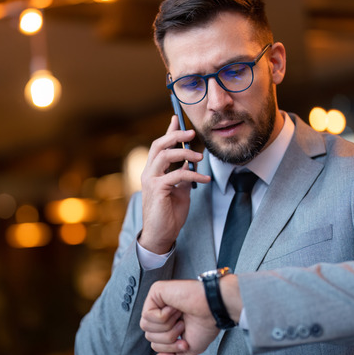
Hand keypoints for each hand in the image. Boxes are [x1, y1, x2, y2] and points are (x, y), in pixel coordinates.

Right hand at [138, 116, 209, 253]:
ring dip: (184, 153)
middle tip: (192, 133)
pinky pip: (176, 175)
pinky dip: (192, 175)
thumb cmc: (169, 214)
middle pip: (159, 145)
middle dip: (175, 136)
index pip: (159, 146)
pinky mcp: (157, 190)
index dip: (169, 131)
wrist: (161, 236)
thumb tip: (190, 161)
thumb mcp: (179, 190)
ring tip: (200, 157)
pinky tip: (204, 180)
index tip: (177, 118)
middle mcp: (149, 173)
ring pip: (165, 156)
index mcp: (153, 171)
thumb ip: (182, 174)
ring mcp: (151, 181)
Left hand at [140, 280, 219, 354]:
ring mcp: (157, 300)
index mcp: (168, 323)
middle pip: (148, 335)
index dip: (169, 347)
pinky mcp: (156, 291)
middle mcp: (161, 311)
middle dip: (168, 338)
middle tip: (183, 326)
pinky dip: (164, 316)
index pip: (155, 343)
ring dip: (166, 326)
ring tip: (180, 317)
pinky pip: (147, 314)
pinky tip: (176, 308)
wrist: (214, 309)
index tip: (185, 341)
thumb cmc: (206, 324)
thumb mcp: (189, 348)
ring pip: (145, 326)